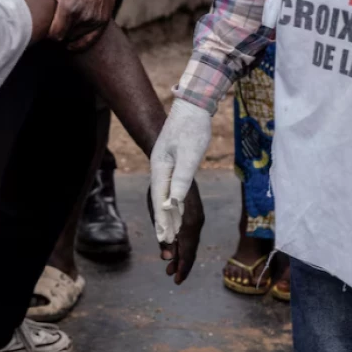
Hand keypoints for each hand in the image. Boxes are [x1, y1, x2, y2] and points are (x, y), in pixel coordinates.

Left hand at [4, 0, 114, 50]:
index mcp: (68, 8)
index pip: (55, 34)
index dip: (48, 33)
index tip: (44, 28)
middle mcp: (83, 16)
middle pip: (65, 37)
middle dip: (57, 33)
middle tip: (51, 26)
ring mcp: (95, 19)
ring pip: (77, 37)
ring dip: (69, 34)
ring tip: (63, 25)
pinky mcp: (104, 19)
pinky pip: (91, 39)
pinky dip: (81, 42)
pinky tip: (72, 42)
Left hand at [147, 181, 204, 284]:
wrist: (172, 162)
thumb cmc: (161, 185)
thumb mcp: (156, 211)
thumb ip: (162, 233)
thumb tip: (165, 255)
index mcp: (190, 220)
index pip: (188, 249)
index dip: (182, 266)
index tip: (176, 279)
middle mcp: (197, 220)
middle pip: (191, 248)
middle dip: (181, 264)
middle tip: (172, 277)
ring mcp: (197, 216)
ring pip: (190, 242)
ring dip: (180, 255)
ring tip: (169, 268)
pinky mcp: (193, 213)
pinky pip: (189, 233)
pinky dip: (182, 244)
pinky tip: (174, 249)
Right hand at [150, 98, 211, 243]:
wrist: (192, 106)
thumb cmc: (192, 128)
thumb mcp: (189, 154)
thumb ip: (181, 179)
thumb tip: (174, 203)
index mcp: (160, 168)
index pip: (160, 199)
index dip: (163, 220)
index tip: (165, 238)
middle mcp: (159, 169)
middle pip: (160, 201)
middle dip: (164, 223)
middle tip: (166, 245)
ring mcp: (165, 167)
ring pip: (165, 197)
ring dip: (168, 217)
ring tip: (170, 236)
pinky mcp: (172, 164)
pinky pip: (170, 190)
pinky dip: (173, 204)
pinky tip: (176, 212)